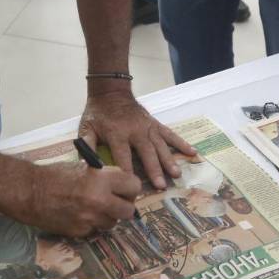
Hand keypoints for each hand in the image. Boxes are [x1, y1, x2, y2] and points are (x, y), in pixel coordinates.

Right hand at [24, 161, 141, 237]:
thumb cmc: (55, 175)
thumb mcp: (84, 167)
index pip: (134, 186)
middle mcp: (99, 201)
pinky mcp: (80, 232)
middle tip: (115, 201)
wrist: (29, 192)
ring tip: (95, 207)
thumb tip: (122, 184)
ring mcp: (89, 219)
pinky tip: (80, 214)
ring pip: (113, 223)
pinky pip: (95, 230)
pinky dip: (92, 224)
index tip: (125, 188)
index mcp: (101, 180)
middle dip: (124, 205)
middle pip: (129, 210)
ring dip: (108, 216)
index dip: (130, 187)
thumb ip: (105, 176)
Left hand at [78, 89, 196, 189]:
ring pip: (161, 146)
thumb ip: (87, 146)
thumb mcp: (86, 128)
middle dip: (154, 170)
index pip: (122, 156)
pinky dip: (182, 143)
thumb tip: (86, 166)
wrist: (110, 92)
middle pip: (146, 153)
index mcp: (117, 134)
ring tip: (176, 174)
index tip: (132, 187)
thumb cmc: (97, 114)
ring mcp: (148, 128)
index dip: (127, 172)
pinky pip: (170, 134)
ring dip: (169, 161)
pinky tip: (193, 153)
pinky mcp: (155, 124)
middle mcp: (135, 132)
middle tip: (161, 186)